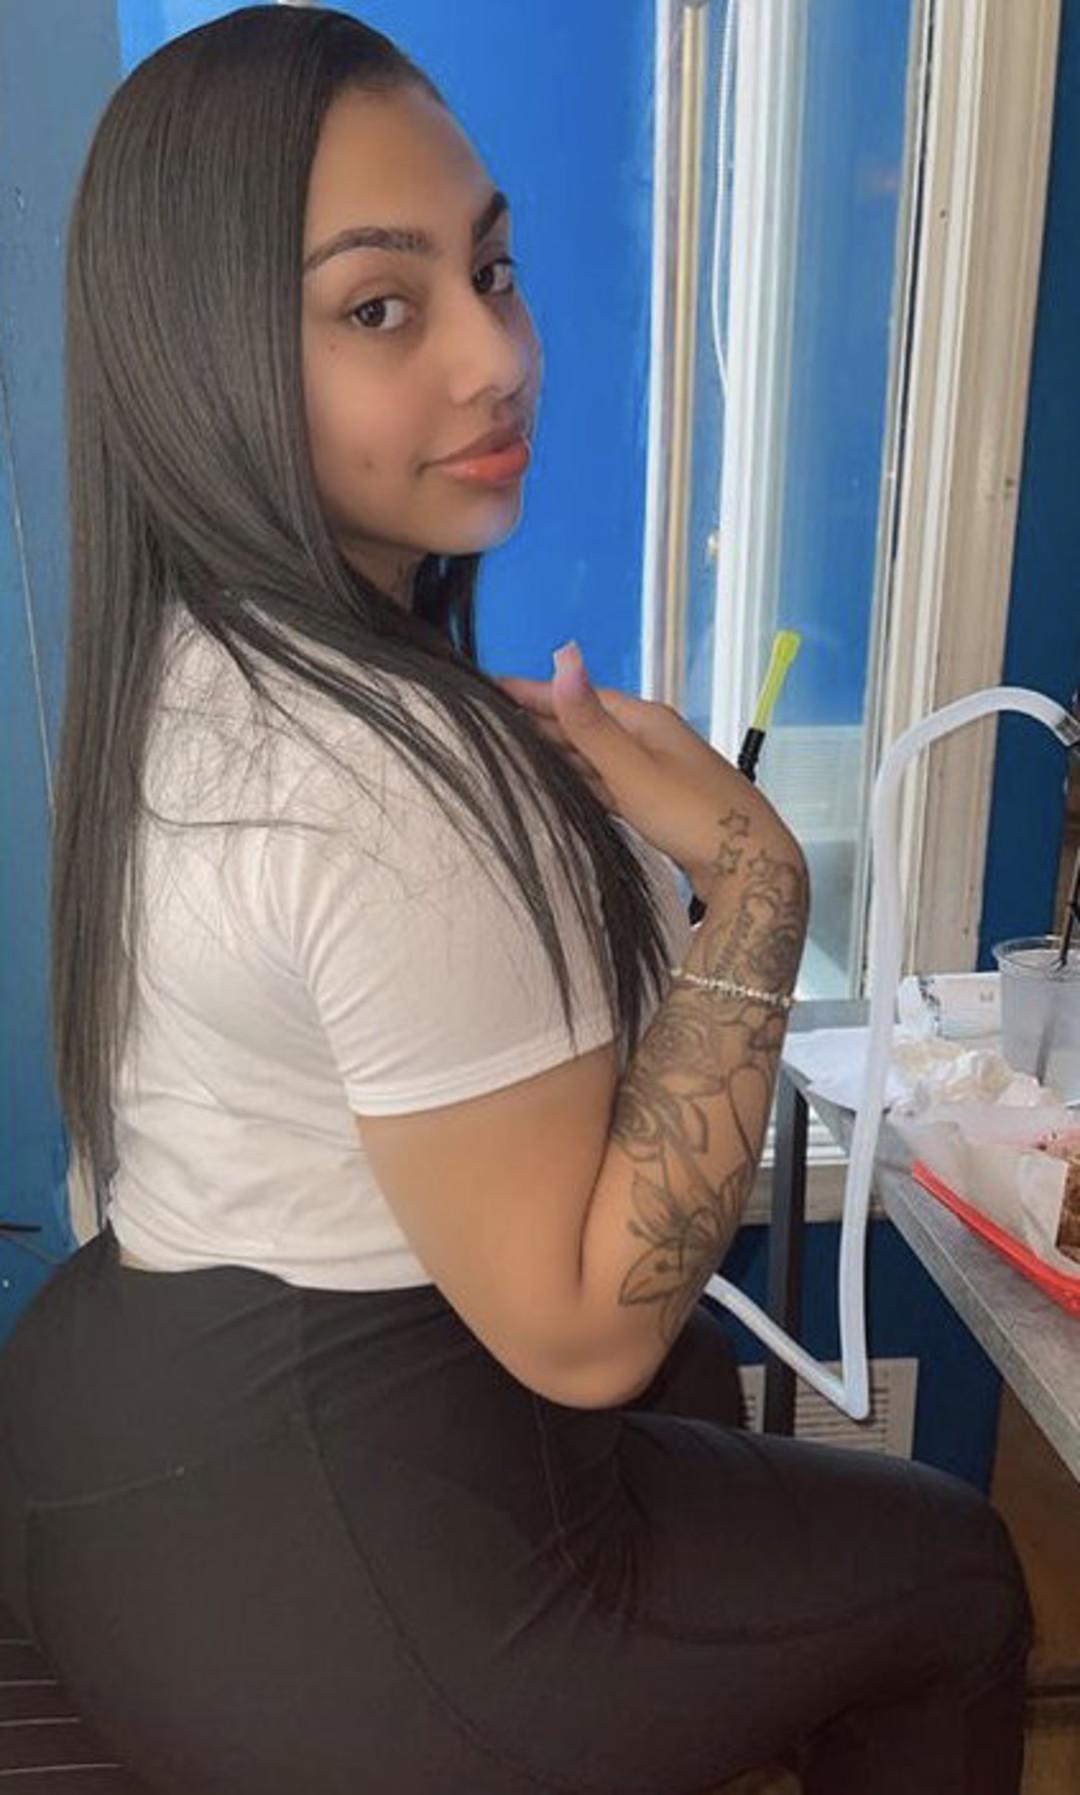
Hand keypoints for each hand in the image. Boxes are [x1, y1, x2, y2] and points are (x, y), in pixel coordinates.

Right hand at [495, 642, 791, 901]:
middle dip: (540, 722)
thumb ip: (590, 722)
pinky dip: (582, 782)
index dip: (533, 692)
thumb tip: (563, 655)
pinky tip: (564, 787)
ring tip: (514, 752)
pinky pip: (608, 784)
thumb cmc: (694, 816)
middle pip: (585, 724)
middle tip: (489, 722)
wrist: (752, 866)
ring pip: (595, 756)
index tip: (489, 687)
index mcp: (644, 721)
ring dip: (558, 753)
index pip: (577, 697)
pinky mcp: (658, 803)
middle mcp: (650, 739)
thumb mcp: (632, 768)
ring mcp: (656, 771)